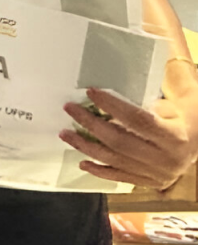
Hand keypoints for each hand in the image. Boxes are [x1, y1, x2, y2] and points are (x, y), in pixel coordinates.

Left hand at [60, 63, 197, 189]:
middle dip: (91, 124)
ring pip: (115, 161)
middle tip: (70, 108)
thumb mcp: (181, 99)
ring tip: (66, 133)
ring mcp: (158, 174)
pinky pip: (120, 177)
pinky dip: (100, 170)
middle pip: (121, 141)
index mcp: (175, 137)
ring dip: (87, 147)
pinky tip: (82, 161)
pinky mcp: (150, 183)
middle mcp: (167, 159)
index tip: (91, 92)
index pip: (138, 120)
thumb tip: (128, 68)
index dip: (113, 106)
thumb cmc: (187, 116)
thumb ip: (158, 89)